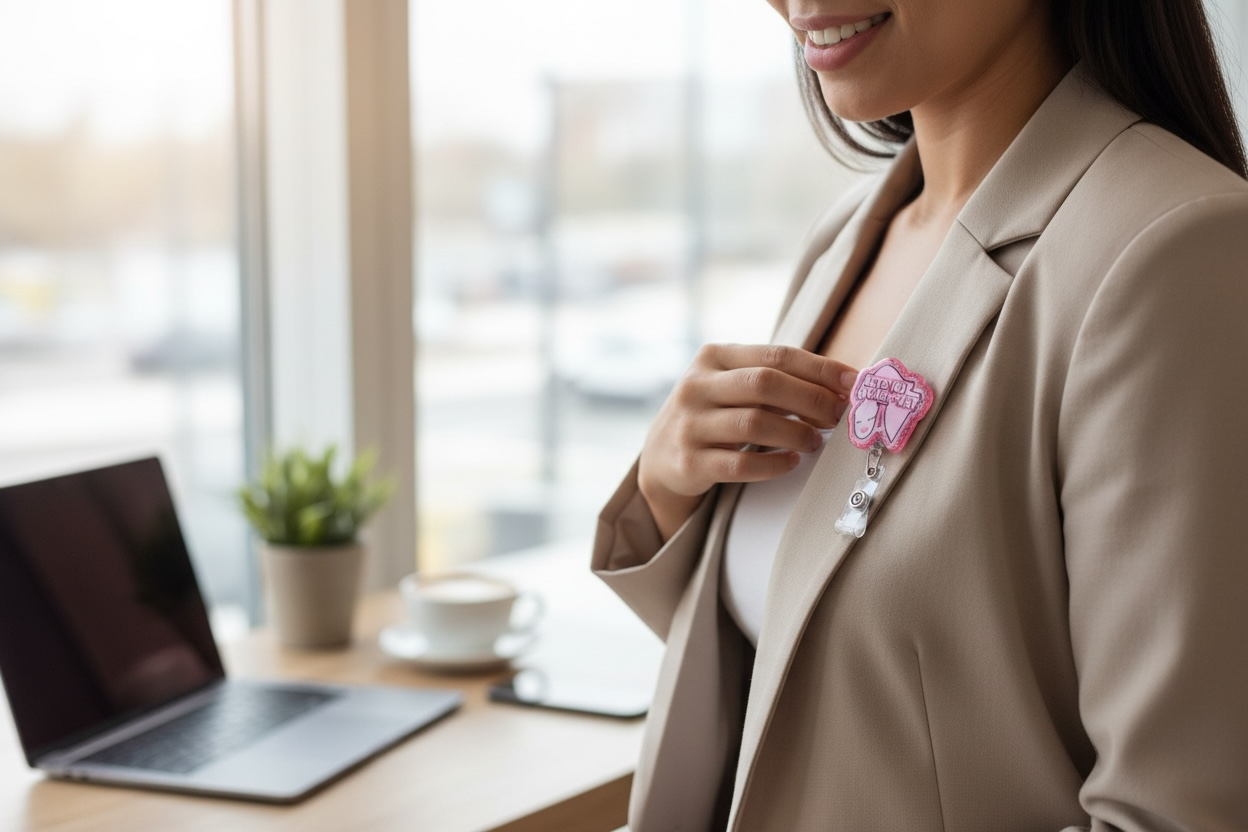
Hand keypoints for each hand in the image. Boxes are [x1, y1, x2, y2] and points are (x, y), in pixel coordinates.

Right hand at [638, 343, 856, 540]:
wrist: (660, 457)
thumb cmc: (712, 415)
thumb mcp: (731, 386)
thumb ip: (775, 380)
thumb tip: (841, 387)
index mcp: (713, 357)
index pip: (776, 355)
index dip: (820, 369)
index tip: (854, 384)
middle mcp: (696, 386)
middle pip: (766, 384)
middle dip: (812, 400)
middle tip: (840, 417)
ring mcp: (689, 424)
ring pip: (754, 423)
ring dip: (795, 434)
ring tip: (815, 442)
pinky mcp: (688, 462)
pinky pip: (738, 465)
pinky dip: (772, 465)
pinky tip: (791, 463)